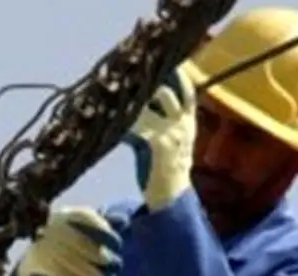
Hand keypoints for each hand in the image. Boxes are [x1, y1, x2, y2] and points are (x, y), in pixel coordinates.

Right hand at [15, 206, 122, 275]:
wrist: (38, 257)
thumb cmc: (70, 241)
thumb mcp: (85, 230)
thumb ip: (103, 224)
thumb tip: (123, 220)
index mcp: (66, 214)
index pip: (86, 217)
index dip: (104, 230)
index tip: (118, 244)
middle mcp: (52, 226)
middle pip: (78, 240)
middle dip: (98, 254)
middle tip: (113, 263)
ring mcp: (42, 243)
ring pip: (70, 259)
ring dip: (89, 270)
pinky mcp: (37, 261)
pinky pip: (60, 272)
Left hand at [125, 65, 196, 210]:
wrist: (171, 196)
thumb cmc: (165, 167)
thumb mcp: (169, 140)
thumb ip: (160, 122)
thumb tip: (138, 105)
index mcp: (188, 122)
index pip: (187, 90)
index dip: (178, 73)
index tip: (166, 57)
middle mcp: (182, 124)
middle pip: (167, 92)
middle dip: (150, 80)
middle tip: (132, 69)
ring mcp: (171, 133)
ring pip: (148, 106)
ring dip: (131, 99)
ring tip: (115, 91)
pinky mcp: (156, 144)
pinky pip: (136, 125)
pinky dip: (122, 121)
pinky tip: (109, 118)